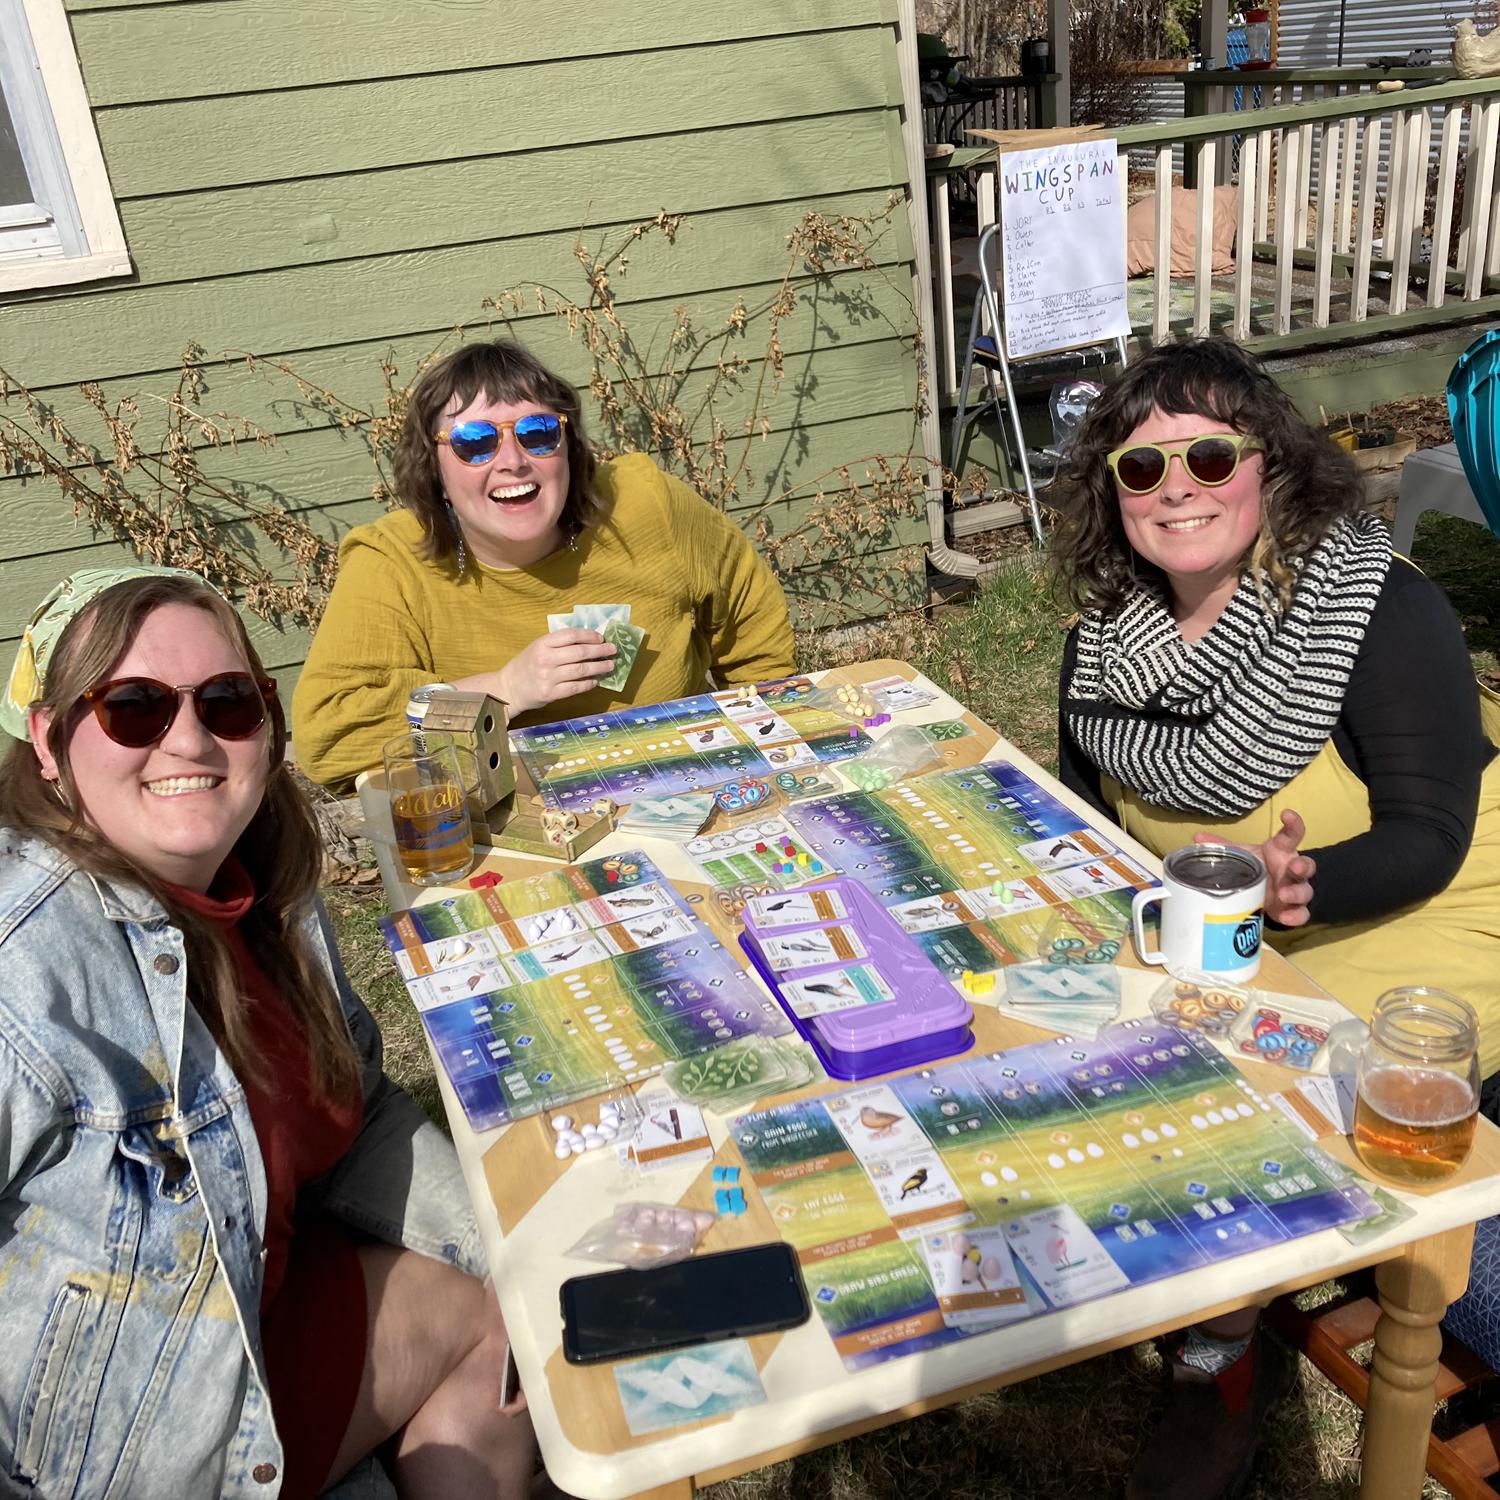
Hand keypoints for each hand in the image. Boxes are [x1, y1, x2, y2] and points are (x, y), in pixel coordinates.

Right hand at [491, 629, 615, 715]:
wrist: (508, 688)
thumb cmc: (525, 666)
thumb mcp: (537, 647)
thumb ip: (557, 644)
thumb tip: (587, 641)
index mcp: (542, 644)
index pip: (571, 635)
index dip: (589, 635)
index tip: (601, 638)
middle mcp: (546, 659)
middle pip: (580, 652)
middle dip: (600, 650)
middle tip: (613, 650)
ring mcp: (549, 677)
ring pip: (581, 670)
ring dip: (599, 667)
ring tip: (610, 665)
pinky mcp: (551, 693)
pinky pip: (576, 687)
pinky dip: (588, 683)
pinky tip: (595, 681)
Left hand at [1194, 809, 1315, 926]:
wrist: (1263, 891)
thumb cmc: (1256, 866)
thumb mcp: (1241, 855)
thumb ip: (1223, 847)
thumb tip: (1197, 838)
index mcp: (1281, 851)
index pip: (1292, 834)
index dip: (1293, 823)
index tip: (1286, 814)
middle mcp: (1292, 869)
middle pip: (1306, 865)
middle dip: (1302, 865)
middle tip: (1294, 866)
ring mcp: (1295, 889)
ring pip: (1305, 890)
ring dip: (1297, 892)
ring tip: (1284, 895)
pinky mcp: (1293, 909)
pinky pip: (1302, 913)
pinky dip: (1296, 916)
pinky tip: (1287, 918)